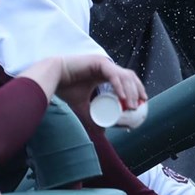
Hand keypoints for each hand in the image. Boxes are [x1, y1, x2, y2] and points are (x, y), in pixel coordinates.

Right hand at [28, 53, 144, 115]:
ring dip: (131, 90)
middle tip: (140, 105)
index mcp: (105, 74)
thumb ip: (91, 117)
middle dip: (138, 90)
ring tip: (132, 105)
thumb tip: (102, 132)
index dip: (137, 89)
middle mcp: (107, 67)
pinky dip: (119, 85)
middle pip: (130, 77)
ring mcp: (103, 63)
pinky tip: (122, 96)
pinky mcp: (98, 62)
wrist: (52, 78)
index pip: (127, 79)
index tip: (142, 103)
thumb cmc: (65, 88)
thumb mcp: (82, 106)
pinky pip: (113, 74)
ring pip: (124, 75)